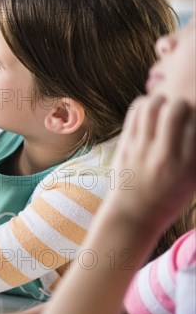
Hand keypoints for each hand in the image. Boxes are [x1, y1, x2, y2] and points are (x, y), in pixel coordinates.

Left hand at [110, 95, 194, 229]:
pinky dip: (145, 105)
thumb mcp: (193, 180)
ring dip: (161, 100)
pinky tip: (150, 111)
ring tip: (165, 106)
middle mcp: (164, 156)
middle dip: (182, 103)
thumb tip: (195, 124)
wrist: (134, 214)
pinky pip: (135, 114)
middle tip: (182, 109)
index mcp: (187, 166)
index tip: (194, 118)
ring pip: (151, 106)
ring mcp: (141, 149)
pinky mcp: (124, 146)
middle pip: (176, 109)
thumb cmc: (170, 197)